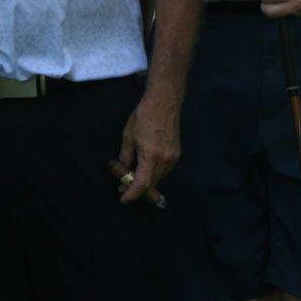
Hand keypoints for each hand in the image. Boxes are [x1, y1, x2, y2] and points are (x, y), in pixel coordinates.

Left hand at [113, 88, 179, 203]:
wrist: (164, 102)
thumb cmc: (143, 116)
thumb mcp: (128, 136)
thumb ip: (126, 156)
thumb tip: (125, 170)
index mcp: (151, 155)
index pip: (142, 184)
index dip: (132, 194)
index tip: (123, 198)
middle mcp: (165, 159)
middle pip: (151, 183)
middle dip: (137, 189)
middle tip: (123, 187)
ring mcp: (173, 157)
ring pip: (159, 178)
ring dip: (146, 181)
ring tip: (132, 176)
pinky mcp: (177, 154)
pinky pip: (164, 170)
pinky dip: (154, 173)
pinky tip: (145, 168)